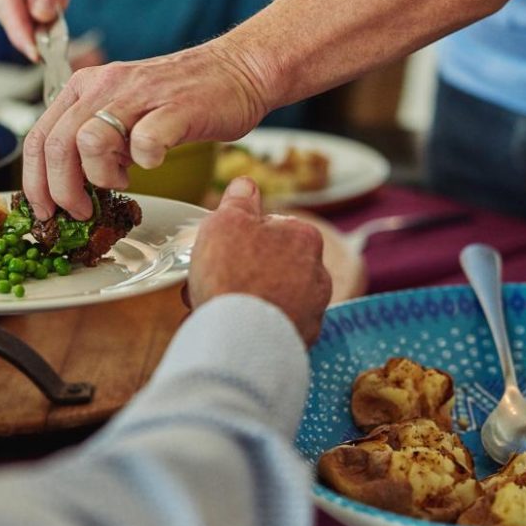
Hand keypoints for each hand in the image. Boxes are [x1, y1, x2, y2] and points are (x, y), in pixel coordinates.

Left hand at [23, 39, 265, 220]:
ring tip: (122, 181)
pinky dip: (146, 161)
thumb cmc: (180, 99)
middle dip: (62, 191)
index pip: (38, 137)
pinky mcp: (176, 108)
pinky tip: (154, 161)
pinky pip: (145, 140)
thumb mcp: (121, 113)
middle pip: (56, 144)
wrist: (237, 70)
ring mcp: (140, 94)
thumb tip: (67, 188)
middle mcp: (104, 86)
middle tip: (81, 211)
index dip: (34, 183)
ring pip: (89, 141)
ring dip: (101, 176)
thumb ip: (92, 141)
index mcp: (85, 87)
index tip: (45, 211)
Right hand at [188, 177, 330, 344]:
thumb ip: (237, 201)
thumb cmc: (233, 275)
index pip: (269, 227)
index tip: (217, 250)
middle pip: (268, 264)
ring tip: (211, 308)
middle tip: (208, 281)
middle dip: (239, 271)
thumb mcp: (225, 222)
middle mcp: (318, 273)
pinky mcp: (302, 340)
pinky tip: (229, 329)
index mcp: (303, 237)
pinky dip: (251, 326)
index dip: (237, 237)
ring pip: (269, 296)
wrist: (241, 338)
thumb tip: (246, 185)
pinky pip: (271, 327)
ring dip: (243, 299)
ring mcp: (313, 310)